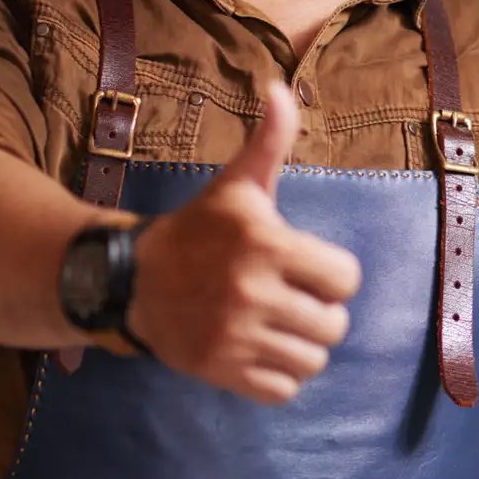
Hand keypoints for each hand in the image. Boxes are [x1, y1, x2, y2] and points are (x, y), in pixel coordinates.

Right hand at [127, 81, 360, 403]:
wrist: (132, 280)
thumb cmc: (200, 230)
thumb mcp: (237, 185)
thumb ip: (269, 141)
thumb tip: (282, 88)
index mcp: (265, 245)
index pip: (346, 278)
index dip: (332, 273)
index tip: (305, 265)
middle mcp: (251, 293)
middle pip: (334, 325)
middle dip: (320, 312)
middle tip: (291, 297)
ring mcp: (235, 337)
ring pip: (313, 361)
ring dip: (301, 345)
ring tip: (276, 323)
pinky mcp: (220, 371)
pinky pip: (283, 390)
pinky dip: (279, 376)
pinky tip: (260, 349)